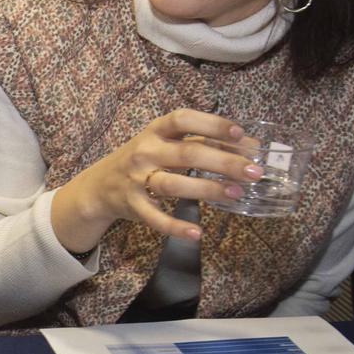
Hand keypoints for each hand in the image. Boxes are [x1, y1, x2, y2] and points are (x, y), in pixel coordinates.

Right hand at [49, 109, 258, 254]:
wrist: (100, 186)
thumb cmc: (144, 159)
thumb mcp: (166, 143)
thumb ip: (202, 142)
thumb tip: (249, 146)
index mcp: (156, 131)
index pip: (184, 120)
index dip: (212, 124)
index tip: (240, 133)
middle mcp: (146, 151)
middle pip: (188, 153)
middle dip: (224, 161)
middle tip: (253, 171)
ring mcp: (137, 179)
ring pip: (173, 184)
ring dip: (207, 189)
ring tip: (236, 194)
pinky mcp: (133, 206)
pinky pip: (155, 218)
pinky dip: (176, 227)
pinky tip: (197, 233)